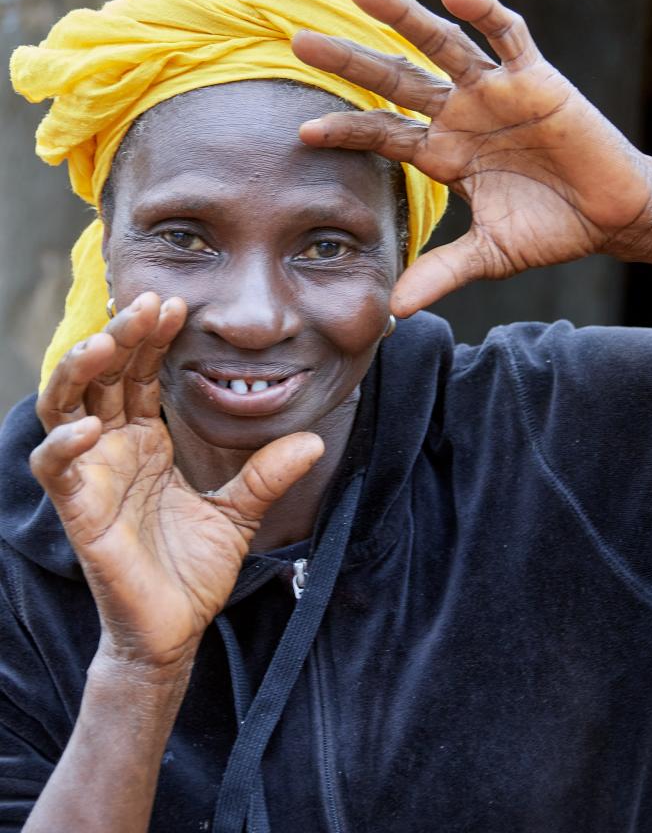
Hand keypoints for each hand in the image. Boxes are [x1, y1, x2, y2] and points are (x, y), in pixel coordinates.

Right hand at [30, 293, 323, 671]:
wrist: (174, 630)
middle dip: (120, 336)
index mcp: (145, 441)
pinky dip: (65, 445)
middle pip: (103, 376)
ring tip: (107, 342)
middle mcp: (113, 449)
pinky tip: (89, 427)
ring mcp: (92, 476)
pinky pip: (56, 469)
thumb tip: (314, 440)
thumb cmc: (193, 570)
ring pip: (65, 407)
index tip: (176, 306)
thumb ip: (267, 473)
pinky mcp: (79, 511)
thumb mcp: (239, 512)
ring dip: (80, 371)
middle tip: (147, 303)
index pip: (139, 375)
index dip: (151, 339)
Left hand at [293, 0, 651, 314]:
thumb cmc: (550, 230)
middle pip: (395, 79)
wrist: (611, 217)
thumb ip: (442, 273)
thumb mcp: (488, 256)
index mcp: (443, 153)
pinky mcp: (536, 79)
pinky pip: (508, 36)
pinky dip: (484, 13)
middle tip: (300, 41)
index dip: (347, 130)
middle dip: (350, 61)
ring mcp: (495, 92)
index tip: (304, 130)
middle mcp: (460, 115)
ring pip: (441, 45)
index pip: (383, 133)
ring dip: (402, 17)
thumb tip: (396, 309)